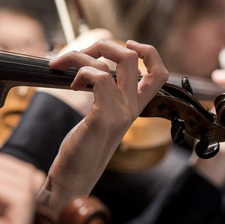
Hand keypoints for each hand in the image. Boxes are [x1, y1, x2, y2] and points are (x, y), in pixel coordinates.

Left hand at [43, 39, 167, 208]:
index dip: (148, 51)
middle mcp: (132, 107)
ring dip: (81, 55)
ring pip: (115, 61)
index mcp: (134, 107)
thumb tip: (92, 69)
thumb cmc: (82, 149)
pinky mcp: (104, 116)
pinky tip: (72, 86)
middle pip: (132, 56)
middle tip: (81, 55)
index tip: (126, 45)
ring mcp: (121, 111)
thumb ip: (104, 96)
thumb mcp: (100, 117)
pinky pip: (99, 76)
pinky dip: (81, 71)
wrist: (73, 178)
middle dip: (103, 45)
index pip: (160, 73)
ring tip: (64, 67)